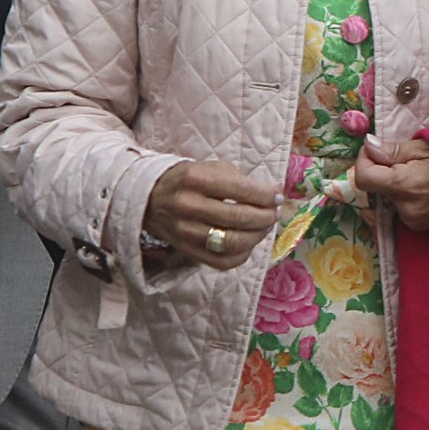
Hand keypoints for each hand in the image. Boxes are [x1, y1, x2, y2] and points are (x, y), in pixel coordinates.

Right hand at [144, 160, 279, 269]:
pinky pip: (223, 261)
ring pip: (233, 242)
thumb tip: (273, 195)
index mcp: (195, 178)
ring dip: (257, 236)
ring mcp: (186, 232)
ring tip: (264, 227)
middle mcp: (188, 206)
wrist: (150, 199)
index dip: (266, 196)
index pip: (241, 189)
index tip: (278, 197)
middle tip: (275, 213)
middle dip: (266, 216)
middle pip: (240, 218)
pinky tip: (248, 243)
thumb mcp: (209, 168)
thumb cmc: (187, 180)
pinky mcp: (187, 251)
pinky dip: (242, 254)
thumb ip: (240, 180)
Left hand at [354, 134, 428, 231]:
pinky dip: (407, 193)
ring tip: (422, 172)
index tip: (376, 149)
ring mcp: (412, 220)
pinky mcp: (418, 225)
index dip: (364, 159)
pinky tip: (426, 186)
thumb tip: (368, 146)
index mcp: (405, 185)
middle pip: (375, 186)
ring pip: (388, 195)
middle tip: (407, 157)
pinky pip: (401, 205)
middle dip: (384, 169)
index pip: (363, 177)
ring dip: (396, 181)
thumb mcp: (427, 146)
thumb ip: (394, 150)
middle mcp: (405, 208)